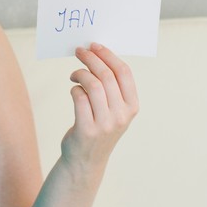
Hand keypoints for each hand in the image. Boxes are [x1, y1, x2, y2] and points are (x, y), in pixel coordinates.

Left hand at [62, 43, 138, 178]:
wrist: (85, 160)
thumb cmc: (98, 127)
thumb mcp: (114, 110)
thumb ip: (112, 87)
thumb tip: (98, 54)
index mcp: (132, 106)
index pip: (124, 73)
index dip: (108, 55)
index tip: (95, 46)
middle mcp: (121, 115)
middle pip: (106, 76)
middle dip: (91, 58)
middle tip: (79, 51)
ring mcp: (105, 124)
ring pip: (93, 85)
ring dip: (80, 73)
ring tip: (74, 74)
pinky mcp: (87, 129)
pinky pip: (79, 97)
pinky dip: (74, 88)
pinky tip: (74, 89)